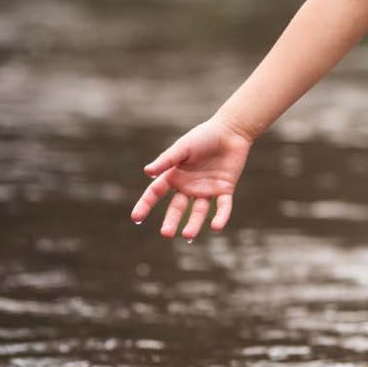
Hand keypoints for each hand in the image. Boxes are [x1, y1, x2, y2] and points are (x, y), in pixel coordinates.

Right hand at [130, 116, 251, 240]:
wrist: (231, 130)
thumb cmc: (204, 136)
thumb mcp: (183, 147)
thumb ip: (167, 160)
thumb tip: (147, 172)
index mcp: (174, 175)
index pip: (156, 193)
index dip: (145, 205)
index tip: (136, 218)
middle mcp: (189, 186)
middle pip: (177, 208)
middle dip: (171, 221)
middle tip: (165, 234)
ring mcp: (207, 189)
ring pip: (199, 211)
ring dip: (194, 223)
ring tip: (188, 236)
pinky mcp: (225, 189)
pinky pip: (222, 206)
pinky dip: (220, 217)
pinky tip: (216, 227)